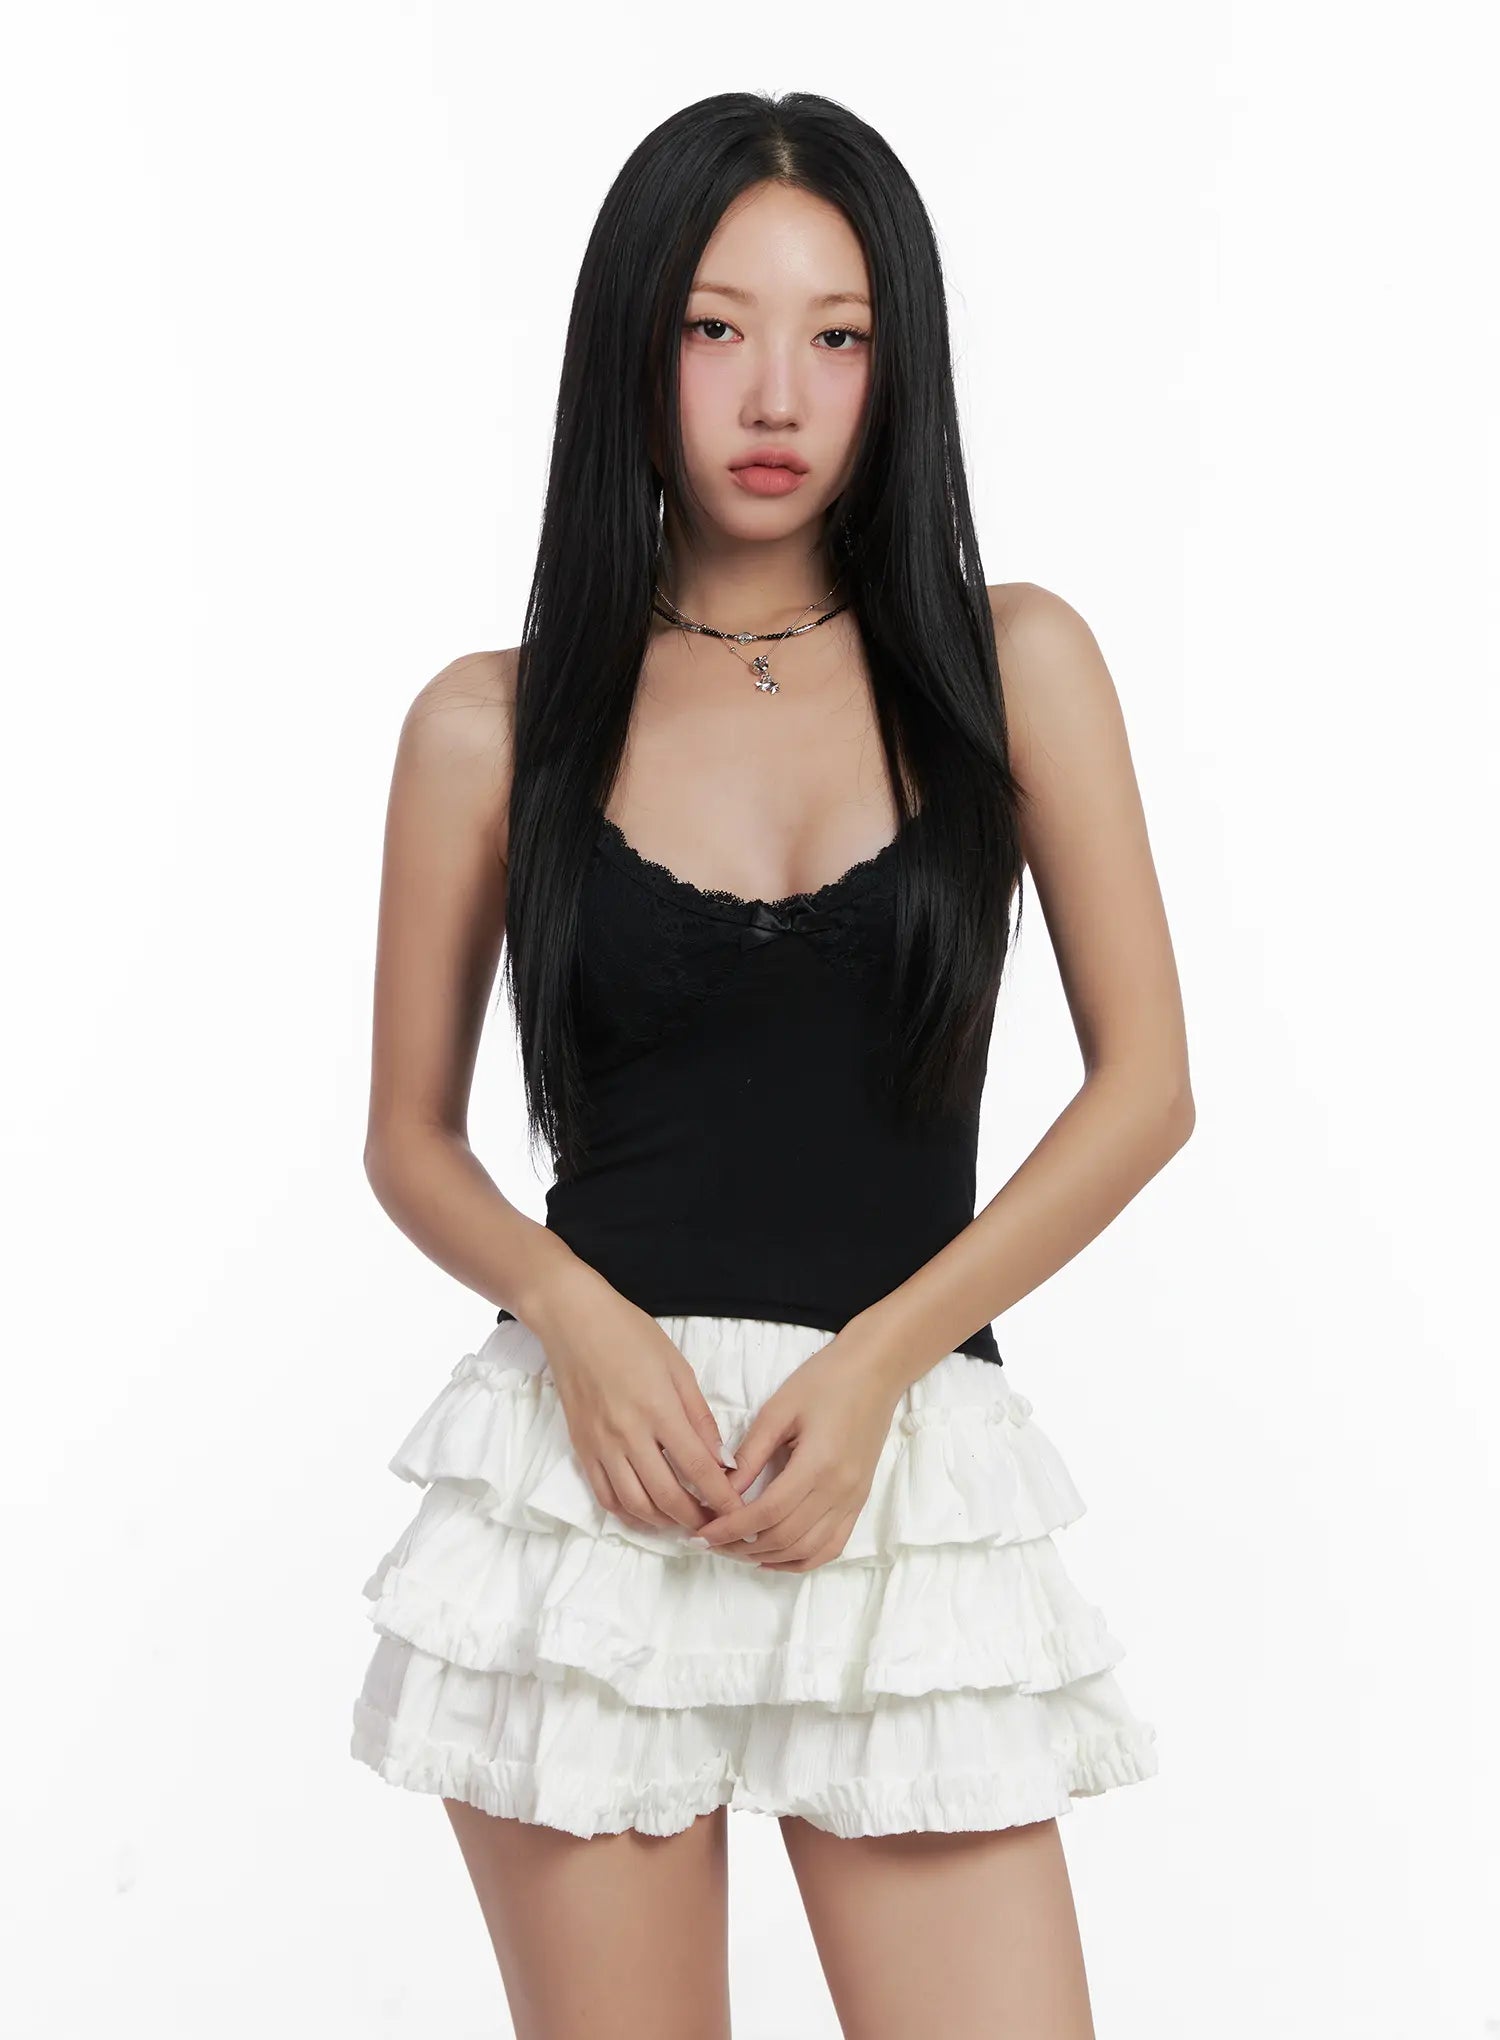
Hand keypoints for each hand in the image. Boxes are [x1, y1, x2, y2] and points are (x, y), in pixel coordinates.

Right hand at [523, 1266, 743, 1534]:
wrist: (573, 1321)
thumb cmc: (629, 1334)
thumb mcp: (677, 1366)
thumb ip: (700, 1415)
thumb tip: (721, 1458)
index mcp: (659, 1409)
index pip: (698, 1468)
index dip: (722, 1497)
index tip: (739, 1512)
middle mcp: (628, 1434)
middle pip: (667, 1497)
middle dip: (695, 1520)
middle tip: (714, 1525)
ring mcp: (601, 1445)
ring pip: (635, 1505)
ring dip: (664, 1523)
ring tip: (684, 1522)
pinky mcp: (581, 1449)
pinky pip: (606, 1496)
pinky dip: (629, 1514)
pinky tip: (648, 1514)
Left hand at [690, 1329, 902, 1569]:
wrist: (875, 1372)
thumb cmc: (825, 1381)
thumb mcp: (779, 1410)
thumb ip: (751, 1453)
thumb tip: (722, 1489)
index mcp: (817, 1464)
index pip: (767, 1513)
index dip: (731, 1529)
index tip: (702, 1534)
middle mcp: (839, 1491)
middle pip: (785, 1538)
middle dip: (742, 1547)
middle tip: (710, 1542)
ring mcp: (852, 1500)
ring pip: (807, 1550)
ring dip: (768, 1557)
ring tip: (735, 1549)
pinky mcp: (858, 1502)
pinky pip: (831, 1547)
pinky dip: (800, 1560)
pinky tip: (773, 1556)